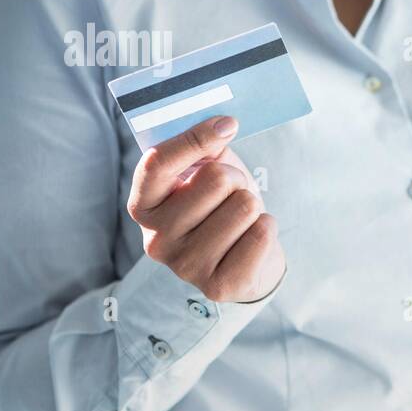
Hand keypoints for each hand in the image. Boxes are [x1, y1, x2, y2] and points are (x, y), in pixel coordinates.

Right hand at [126, 116, 284, 302]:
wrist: (247, 259)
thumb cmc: (223, 208)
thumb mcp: (208, 171)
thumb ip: (205, 147)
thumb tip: (222, 126)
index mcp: (144, 204)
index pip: (158, 162)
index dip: (195, 138)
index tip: (228, 124)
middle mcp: (155, 239)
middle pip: (216, 180)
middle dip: (236, 179)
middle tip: (233, 194)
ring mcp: (185, 266)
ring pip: (243, 206)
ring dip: (252, 206)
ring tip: (241, 221)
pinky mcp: (218, 286)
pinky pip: (260, 235)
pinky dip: (267, 228)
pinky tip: (252, 239)